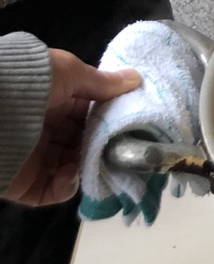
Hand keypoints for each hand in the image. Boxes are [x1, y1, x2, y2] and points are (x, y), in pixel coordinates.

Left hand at [3, 50, 140, 206]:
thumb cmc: (33, 84)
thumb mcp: (70, 72)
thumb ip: (103, 82)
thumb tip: (136, 79)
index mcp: (54, 101)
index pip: (88, 111)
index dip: (109, 115)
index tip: (129, 117)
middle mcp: (45, 129)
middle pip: (83, 140)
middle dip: (103, 142)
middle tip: (122, 142)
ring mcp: (36, 157)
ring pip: (73, 166)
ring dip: (90, 164)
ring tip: (100, 159)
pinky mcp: (26, 183)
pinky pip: (54, 190)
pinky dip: (68, 184)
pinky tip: (72, 172)